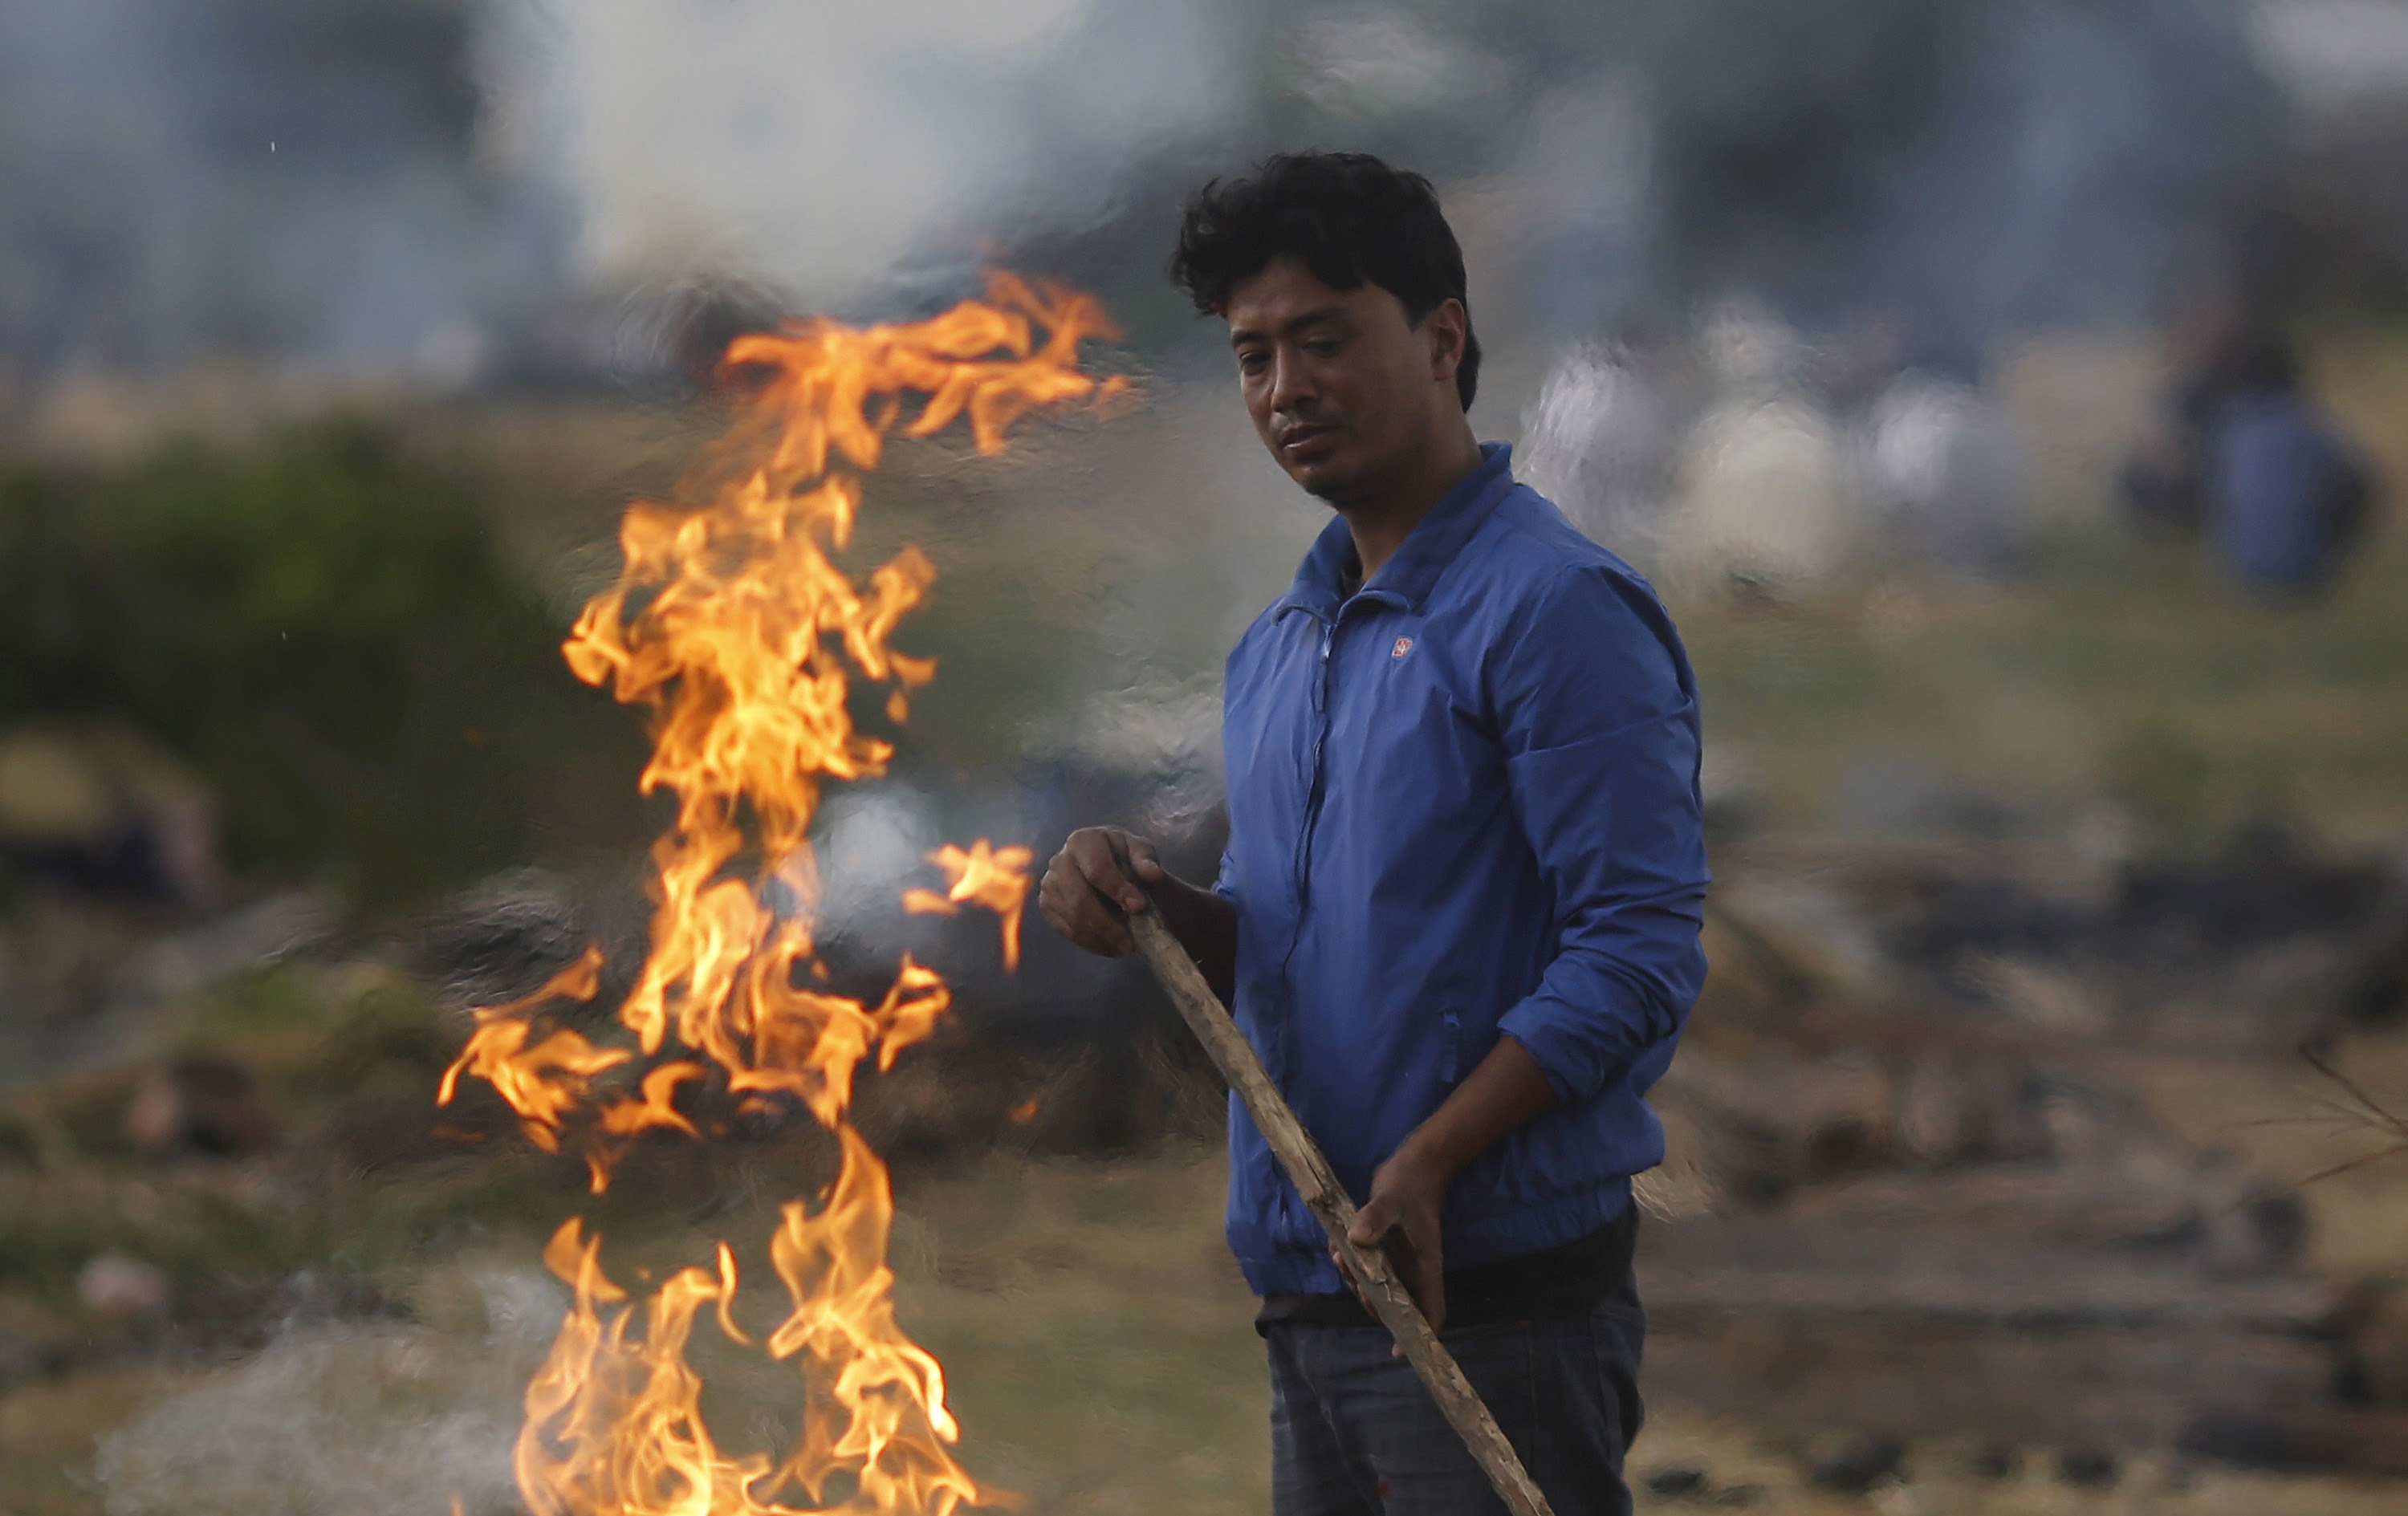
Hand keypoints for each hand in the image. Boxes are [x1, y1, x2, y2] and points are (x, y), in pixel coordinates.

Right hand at [1037, 827, 1163, 957]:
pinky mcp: (1047, 906)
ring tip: (1125, 947)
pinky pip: (1066, 931)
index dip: (1118, 889)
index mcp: (1083, 841)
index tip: (1139, 907)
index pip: (1097, 869)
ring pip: (1072, 919)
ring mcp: (1050, 885)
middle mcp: (1059, 861)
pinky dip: (1090, 943)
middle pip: (1080, 899)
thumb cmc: (1125, 858)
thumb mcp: (1140, 852)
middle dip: (1107, 924)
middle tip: (1131, 942)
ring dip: (1100, 938)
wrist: (1110, 868)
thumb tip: (1152, 873)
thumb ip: (1146, 860)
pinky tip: (1110, 947)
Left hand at [1345, 1142, 1449, 1334]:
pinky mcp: (1383, 1250)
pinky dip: (1350, 1265)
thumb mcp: (1391, 1199)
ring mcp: (1398, 1261)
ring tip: (1342, 1260)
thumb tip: (1356, 1240)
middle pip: (1397, 1306)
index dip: (1420, 1334)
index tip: (1398, 1351)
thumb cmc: (1409, 1186)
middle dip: (1372, 1303)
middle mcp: (1412, 1271)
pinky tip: (1338, 1248)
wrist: (1412, 1165)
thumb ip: (1374, 1218)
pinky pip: (1366, 1270)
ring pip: (1377, 1289)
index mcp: (1424, 1268)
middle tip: (1355, 1283)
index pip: (1431, 1310)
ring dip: (1356, 1282)